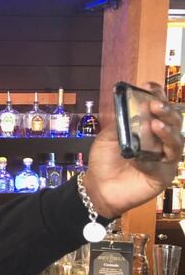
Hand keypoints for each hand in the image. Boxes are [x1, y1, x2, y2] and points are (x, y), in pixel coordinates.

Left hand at [83, 82, 182, 217]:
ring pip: (176, 141)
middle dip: (166, 111)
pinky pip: (163, 165)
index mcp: (148, 126)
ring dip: (167, 131)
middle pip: (173, 121)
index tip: (148, 87)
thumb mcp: (107, 138)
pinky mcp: (163, 175)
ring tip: (155, 125)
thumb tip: (132, 108)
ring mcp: (165, 157)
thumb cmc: (104, 160)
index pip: (158, 107)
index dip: (156, 96)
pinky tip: (138, 158)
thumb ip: (120, 123)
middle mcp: (161, 139)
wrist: (98, 187)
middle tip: (155, 105)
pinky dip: (151, 160)